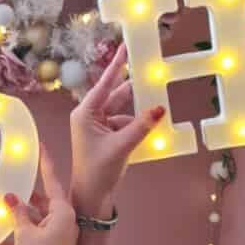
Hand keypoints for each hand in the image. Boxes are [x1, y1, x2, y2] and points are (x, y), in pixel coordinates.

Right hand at [4, 144, 77, 244]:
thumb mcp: (24, 234)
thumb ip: (18, 214)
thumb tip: (12, 198)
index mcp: (63, 213)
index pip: (52, 181)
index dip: (45, 164)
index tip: (41, 147)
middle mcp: (64, 222)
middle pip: (43, 201)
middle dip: (26, 195)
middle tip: (12, 179)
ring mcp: (58, 237)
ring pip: (36, 219)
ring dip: (19, 217)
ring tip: (0, 207)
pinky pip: (33, 236)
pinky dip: (18, 235)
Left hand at [69, 44, 165, 216]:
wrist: (92, 197)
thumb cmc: (97, 171)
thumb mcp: (122, 146)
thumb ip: (142, 126)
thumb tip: (159, 108)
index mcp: (85, 113)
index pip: (104, 84)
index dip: (117, 65)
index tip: (124, 47)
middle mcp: (90, 116)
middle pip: (115, 95)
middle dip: (132, 88)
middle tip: (147, 71)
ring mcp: (98, 126)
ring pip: (123, 110)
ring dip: (137, 111)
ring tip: (156, 105)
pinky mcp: (107, 136)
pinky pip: (126, 123)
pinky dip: (138, 125)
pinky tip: (150, 127)